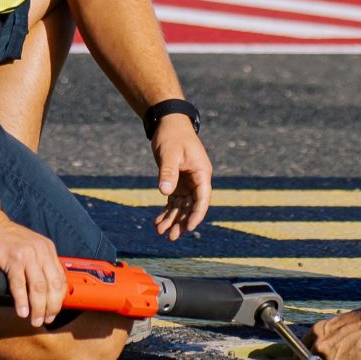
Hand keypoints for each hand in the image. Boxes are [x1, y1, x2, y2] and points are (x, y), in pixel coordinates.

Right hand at [0, 218, 67, 328]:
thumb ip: (40, 264)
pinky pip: (19, 284)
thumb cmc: (7, 239)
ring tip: (35, 320)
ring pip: (39, 287)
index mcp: (48, 249)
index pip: (61, 279)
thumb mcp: (31, 247)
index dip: (59, 299)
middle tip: (45, 320)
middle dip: (51, 307)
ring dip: (38, 308)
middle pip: (52, 285)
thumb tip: (45, 291)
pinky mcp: (12, 259)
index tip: (53, 311)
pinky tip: (22, 311)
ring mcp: (27, 255)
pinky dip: (22, 300)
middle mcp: (41, 251)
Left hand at [151, 114, 212, 237]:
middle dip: (182, 222)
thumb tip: (165, 193)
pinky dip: (167, 211)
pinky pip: (174, 201)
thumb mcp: (169, 154)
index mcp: (201, 172)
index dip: (197, 214)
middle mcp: (197, 179)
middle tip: (171, 237)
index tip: (190, 228)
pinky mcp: (177, 182)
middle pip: (192, 206)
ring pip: (182, 206)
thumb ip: (168, 173)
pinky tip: (158, 221)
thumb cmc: (172, 135)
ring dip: (173, 219)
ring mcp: (187, 182)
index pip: (202, 198)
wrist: (169, 123)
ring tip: (161, 233)